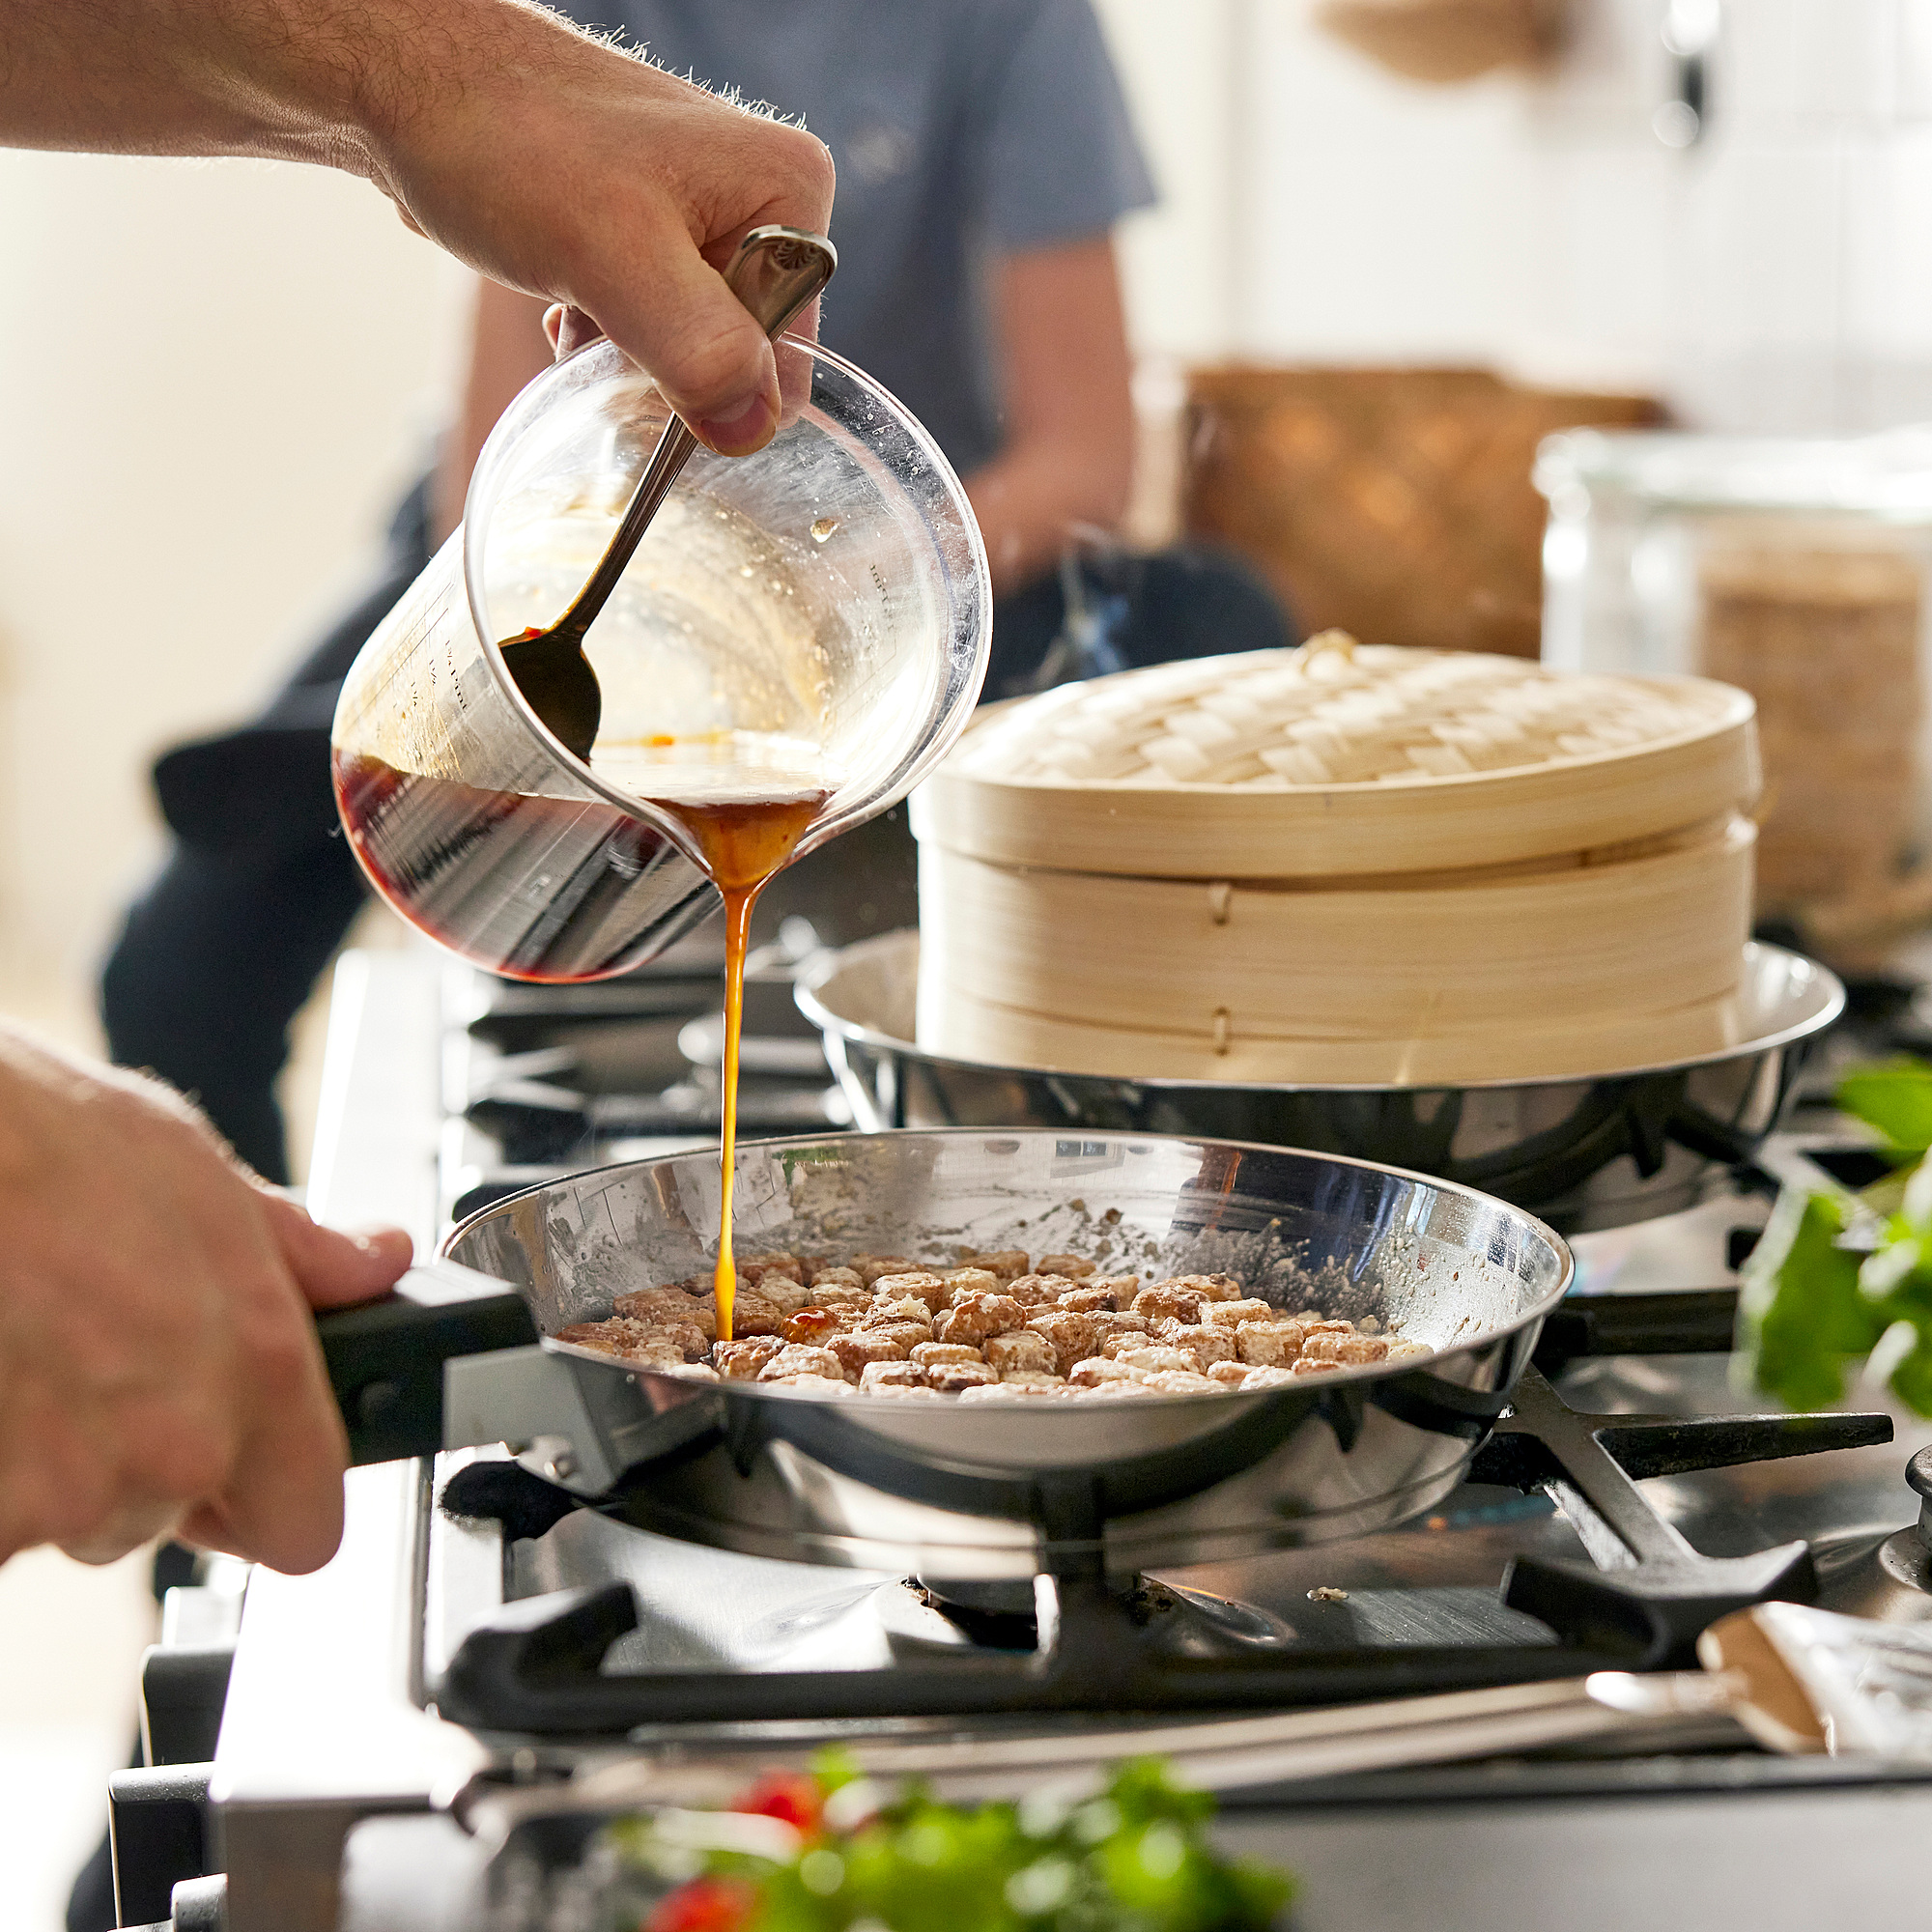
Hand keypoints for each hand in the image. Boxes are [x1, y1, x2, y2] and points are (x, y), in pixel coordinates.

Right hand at [0, 1026, 410, 1572]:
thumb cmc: (42, 1151)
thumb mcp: (202, 1178)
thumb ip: (300, 1254)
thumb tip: (374, 1261)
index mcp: (259, 1367)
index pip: (308, 1524)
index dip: (279, 1500)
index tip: (254, 1475)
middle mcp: (179, 1446)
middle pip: (172, 1509)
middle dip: (143, 1453)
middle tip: (101, 1360)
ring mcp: (71, 1491)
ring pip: (78, 1513)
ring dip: (57, 1462)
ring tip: (34, 1351)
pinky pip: (1, 1521)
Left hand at [2, 0, 831, 456]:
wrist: (407, 84)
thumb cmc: (510, 143)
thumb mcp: (617, 259)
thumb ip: (701, 353)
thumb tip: (751, 432)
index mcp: (790, 195)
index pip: (792, 362)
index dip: (718, 391)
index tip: (642, 365)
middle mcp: (762, 202)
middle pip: (743, 362)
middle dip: (667, 375)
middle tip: (598, 334)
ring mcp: (705, 218)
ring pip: (690, 352)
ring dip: (627, 362)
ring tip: (573, 313)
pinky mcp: (651, 232)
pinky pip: (651, 328)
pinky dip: (606, 339)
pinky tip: (565, 308)